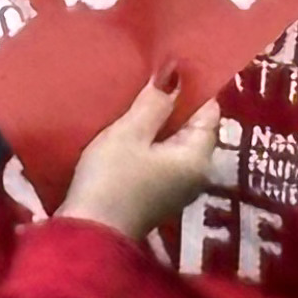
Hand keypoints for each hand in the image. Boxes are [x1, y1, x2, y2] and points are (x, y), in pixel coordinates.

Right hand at [52, 73, 224, 241]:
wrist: (88, 235)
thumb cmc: (112, 179)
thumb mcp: (130, 133)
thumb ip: (154, 102)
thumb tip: (175, 72)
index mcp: (198, 158)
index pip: (209, 112)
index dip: (195, 86)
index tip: (175, 61)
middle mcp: (195, 174)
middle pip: (193, 127)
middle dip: (175, 102)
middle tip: (154, 73)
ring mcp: (176, 188)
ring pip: (175, 143)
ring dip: (160, 122)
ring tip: (139, 94)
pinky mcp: (156, 195)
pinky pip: (161, 157)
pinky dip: (150, 141)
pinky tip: (130, 128)